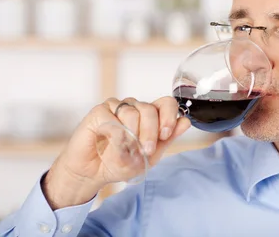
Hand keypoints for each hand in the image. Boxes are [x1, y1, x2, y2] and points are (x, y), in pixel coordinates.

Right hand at [43, 96, 189, 208]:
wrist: (93, 174)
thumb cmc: (119, 163)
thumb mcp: (149, 156)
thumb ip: (166, 139)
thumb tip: (186, 122)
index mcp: (150, 115)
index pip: (166, 103)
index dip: (169, 116)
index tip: (166, 134)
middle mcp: (135, 108)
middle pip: (151, 109)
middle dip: (151, 132)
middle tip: (146, 150)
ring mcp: (117, 107)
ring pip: (133, 113)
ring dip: (132, 136)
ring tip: (126, 151)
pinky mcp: (99, 112)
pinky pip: (113, 119)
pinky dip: (117, 135)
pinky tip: (114, 145)